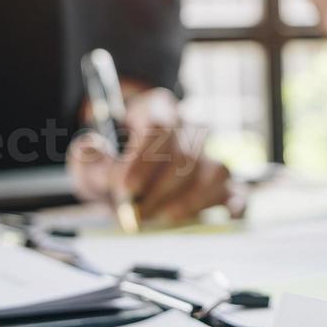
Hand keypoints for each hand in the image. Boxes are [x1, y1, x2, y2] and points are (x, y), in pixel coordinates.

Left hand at [69, 86, 240, 225]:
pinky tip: (212, 216)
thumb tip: (103, 165)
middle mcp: (190, 128)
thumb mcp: (89, 158)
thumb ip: (88, 160)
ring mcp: (211, 156)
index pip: (158, 127)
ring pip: (213, 171)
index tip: (125, 188)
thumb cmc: (113, 163)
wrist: (128, 176)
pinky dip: (230, 206)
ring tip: (160, 217)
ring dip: (187, 200)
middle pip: (187, 152)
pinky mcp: (223, 185)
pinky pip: (237, 192)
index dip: (143, 160)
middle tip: (136, 211)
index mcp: (157, 109)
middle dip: (160, 188)